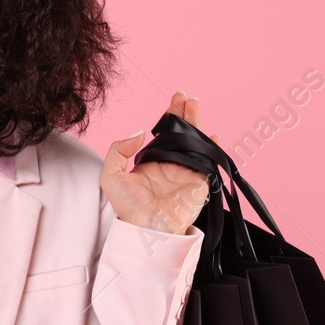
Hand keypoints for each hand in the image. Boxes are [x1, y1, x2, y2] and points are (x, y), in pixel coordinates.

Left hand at [100, 92, 213, 234]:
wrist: (146, 228)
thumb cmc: (128, 208)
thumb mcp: (111, 175)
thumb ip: (118, 150)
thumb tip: (140, 132)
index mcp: (152, 163)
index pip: (163, 134)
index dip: (168, 116)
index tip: (174, 99)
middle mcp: (170, 165)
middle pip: (180, 133)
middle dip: (184, 114)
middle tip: (185, 96)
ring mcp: (186, 172)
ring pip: (194, 142)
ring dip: (196, 123)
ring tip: (195, 104)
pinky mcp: (199, 182)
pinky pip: (208, 161)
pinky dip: (213, 148)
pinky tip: (213, 135)